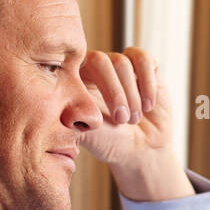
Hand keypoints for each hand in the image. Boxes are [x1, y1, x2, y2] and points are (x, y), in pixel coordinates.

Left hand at [78, 47, 192, 200]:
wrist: (141, 149)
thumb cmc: (109, 142)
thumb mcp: (84, 133)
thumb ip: (69, 116)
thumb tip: (61, 105)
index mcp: (77, 79)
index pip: (78, 65)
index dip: (92, 87)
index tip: (101, 116)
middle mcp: (97, 67)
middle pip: (102, 61)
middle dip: (114, 94)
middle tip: (121, 120)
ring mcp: (121, 64)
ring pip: (124, 63)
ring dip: (132, 95)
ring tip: (133, 119)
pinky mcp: (144, 66)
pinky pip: (144, 60)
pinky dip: (148, 84)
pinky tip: (148, 106)